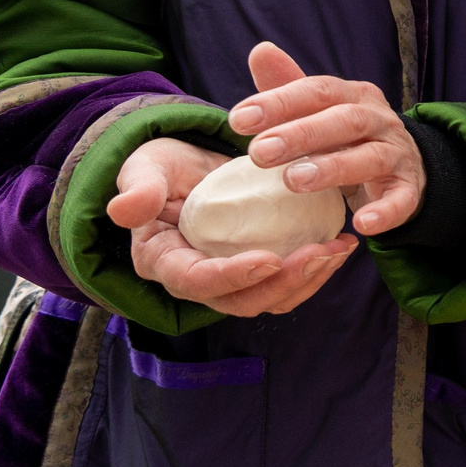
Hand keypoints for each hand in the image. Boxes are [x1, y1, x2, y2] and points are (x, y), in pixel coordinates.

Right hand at [106, 132, 356, 316]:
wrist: (187, 165)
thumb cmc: (163, 165)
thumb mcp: (147, 166)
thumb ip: (140, 187)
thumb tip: (125, 210)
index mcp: (162, 260)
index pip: (195, 281)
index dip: (232, 276)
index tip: (270, 259)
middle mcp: (195, 279)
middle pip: (240, 301)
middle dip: (284, 283)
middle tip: (323, 253)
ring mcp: (228, 279)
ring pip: (270, 299)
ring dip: (308, 280)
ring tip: (340, 248)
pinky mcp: (255, 270)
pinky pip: (286, 282)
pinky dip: (315, 269)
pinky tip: (341, 243)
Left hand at [228, 41, 426, 234]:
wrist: (404, 165)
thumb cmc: (347, 137)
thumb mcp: (320, 111)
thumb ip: (289, 86)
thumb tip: (260, 50)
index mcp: (354, 96)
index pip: (318, 91)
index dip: (279, 102)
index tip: (238, 120)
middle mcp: (379, 120)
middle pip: (344, 120)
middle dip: (301, 134)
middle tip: (259, 153)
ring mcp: (397, 154)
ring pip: (370, 157)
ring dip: (333, 168)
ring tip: (293, 181)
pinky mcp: (409, 189)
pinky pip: (402, 199)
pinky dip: (384, 211)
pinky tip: (361, 225)